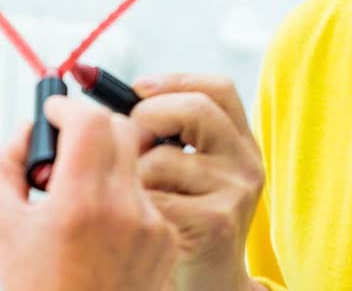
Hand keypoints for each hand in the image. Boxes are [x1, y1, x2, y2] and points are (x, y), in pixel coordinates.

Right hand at [0, 95, 179, 290]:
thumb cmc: (36, 287)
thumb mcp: (3, 225)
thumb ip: (6, 163)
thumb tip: (30, 128)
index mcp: (80, 204)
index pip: (89, 120)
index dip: (67, 107)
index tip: (53, 111)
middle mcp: (124, 209)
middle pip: (120, 128)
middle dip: (90, 126)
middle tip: (66, 144)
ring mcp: (151, 224)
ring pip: (135, 158)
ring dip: (107, 160)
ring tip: (80, 194)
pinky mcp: (166, 238)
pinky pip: (146, 192)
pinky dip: (123, 193)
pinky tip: (102, 224)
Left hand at [131, 74, 264, 290]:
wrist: (206, 283)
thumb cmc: (182, 218)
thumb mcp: (187, 170)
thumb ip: (167, 133)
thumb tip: (107, 96)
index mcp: (239, 142)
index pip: (218, 89)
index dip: (174, 81)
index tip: (137, 88)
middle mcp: (245, 162)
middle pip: (196, 109)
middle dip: (148, 116)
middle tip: (129, 141)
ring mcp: (234, 193)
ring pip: (163, 158)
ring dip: (134, 174)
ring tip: (137, 195)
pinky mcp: (215, 224)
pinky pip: (155, 198)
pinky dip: (137, 206)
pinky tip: (143, 220)